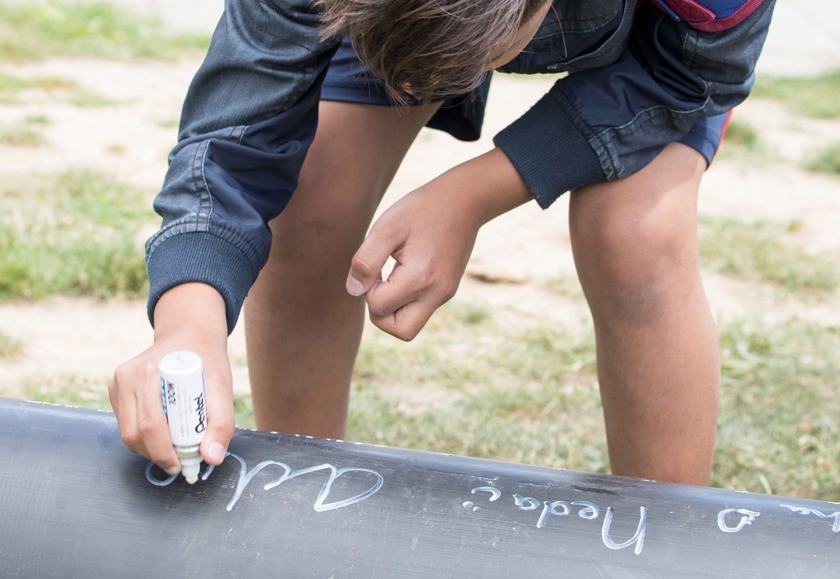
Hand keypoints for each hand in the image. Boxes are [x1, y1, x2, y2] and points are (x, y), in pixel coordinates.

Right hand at [109, 283, 233, 475]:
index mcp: (150, 372)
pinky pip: (125, 423)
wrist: (190, 335)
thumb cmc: (207, 362)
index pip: (152, 425)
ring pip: (127, 432)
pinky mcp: (115, 388)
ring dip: (149, 448)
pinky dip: (143, 435)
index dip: (164, 452)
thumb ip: (221, 424)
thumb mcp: (222, 389)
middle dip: (158, 454)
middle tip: (180, 462)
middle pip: (136, 433)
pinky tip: (162, 431)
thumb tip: (211, 459)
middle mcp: (128, 375)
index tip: (182, 465)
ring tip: (173, 448)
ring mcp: (118, 381)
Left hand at [346, 147, 531, 339]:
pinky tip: (404, 272)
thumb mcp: (386, 228)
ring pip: (411, 325)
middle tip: (378, 283)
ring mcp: (445, 294)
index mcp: (420, 278)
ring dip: (393, 309)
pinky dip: (406, 300)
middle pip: (400, 331)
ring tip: (390, 277)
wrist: (465, 200)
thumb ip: (365, 261)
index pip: (378, 306)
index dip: (366, 288)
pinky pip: (421, 309)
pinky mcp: (448, 290)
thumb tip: (354, 290)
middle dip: (380, 313)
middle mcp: (436, 293)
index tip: (374, 263)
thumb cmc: (421, 209)